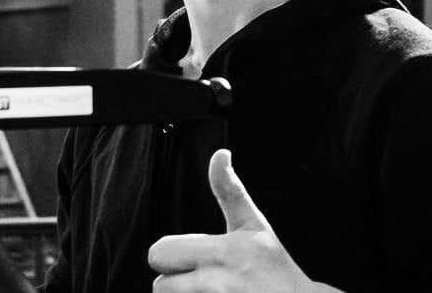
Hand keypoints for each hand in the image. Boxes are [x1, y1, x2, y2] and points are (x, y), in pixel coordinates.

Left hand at [149, 149, 340, 291]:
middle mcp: (217, 284)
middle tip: (199, 280)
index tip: (190, 258)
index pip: (159, 253)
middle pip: (159, 286)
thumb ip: (230, 190)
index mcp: (222, 252)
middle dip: (173, 283)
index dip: (170, 255)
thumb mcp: (253, 224)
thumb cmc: (273, 265)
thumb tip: (220, 153)